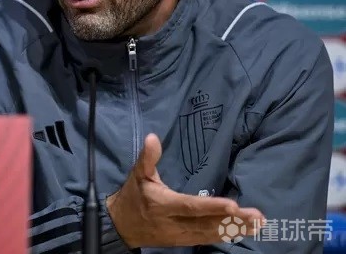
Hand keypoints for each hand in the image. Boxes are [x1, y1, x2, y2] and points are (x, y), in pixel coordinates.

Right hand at [106, 133, 264, 247]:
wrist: (122, 226)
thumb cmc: (133, 196)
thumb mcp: (137, 175)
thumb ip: (147, 158)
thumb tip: (153, 137)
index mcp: (162, 204)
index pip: (190, 206)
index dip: (212, 207)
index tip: (234, 205)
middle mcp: (174, 223)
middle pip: (206, 224)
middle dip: (233, 221)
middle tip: (257, 217)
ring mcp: (180, 235)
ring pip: (210, 234)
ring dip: (235, 230)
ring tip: (257, 225)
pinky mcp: (184, 241)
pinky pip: (207, 239)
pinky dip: (225, 236)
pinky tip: (242, 232)